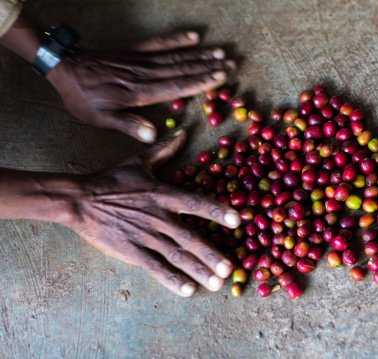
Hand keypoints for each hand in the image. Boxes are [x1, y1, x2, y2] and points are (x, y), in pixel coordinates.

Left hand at [47, 31, 234, 142]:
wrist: (65, 69)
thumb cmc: (84, 98)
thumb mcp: (101, 118)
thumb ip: (128, 125)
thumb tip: (152, 135)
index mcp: (140, 92)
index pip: (177, 86)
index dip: (200, 82)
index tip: (220, 78)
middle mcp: (145, 73)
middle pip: (182, 69)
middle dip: (208, 67)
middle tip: (230, 64)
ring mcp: (140, 60)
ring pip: (175, 56)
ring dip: (199, 55)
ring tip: (220, 52)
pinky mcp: (134, 51)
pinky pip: (159, 43)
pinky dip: (177, 39)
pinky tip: (192, 36)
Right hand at [62, 129, 239, 296]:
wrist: (80, 199)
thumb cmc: (111, 180)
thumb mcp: (139, 162)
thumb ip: (164, 150)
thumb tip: (183, 131)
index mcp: (163, 194)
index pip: (196, 203)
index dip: (217, 211)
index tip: (238, 221)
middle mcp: (158, 216)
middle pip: (189, 236)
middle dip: (211, 253)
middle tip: (231, 269)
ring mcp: (145, 235)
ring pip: (176, 255)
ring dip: (198, 270)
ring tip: (216, 284)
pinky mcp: (131, 250)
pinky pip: (155, 267)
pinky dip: (171, 279)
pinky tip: (188, 290)